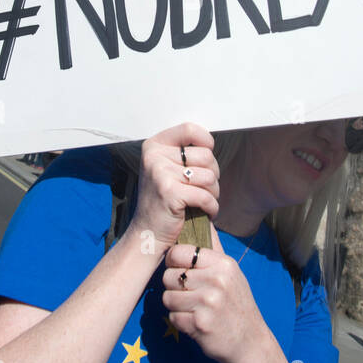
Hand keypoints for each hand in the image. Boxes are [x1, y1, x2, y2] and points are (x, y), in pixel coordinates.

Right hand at [126, 122, 219, 257]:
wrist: (148, 233)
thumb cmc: (164, 200)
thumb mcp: (166, 169)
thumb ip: (183, 153)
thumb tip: (209, 143)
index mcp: (154, 146)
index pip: (189, 129)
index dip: (206, 142)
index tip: (206, 161)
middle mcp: (154, 156)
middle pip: (206, 155)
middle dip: (213, 175)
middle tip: (204, 189)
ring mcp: (160, 173)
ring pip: (209, 176)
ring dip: (214, 193)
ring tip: (203, 201)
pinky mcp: (169, 192)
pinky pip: (206, 195)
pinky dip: (212, 207)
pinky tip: (207, 212)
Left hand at [162, 243, 264, 362]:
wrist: (250, 342)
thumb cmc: (236, 304)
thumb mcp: (231, 274)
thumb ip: (213, 251)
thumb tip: (201, 218)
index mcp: (223, 264)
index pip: (180, 252)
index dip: (173, 261)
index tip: (179, 269)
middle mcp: (216, 281)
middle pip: (169, 276)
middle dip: (174, 287)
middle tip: (189, 294)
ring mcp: (208, 303)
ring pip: (167, 297)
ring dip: (176, 306)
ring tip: (193, 309)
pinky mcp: (199, 324)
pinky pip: (172, 317)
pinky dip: (180, 322)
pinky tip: (196, 323)